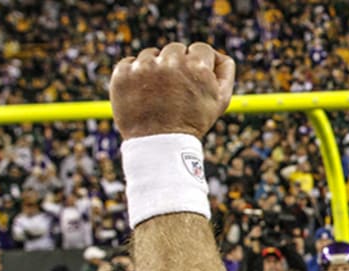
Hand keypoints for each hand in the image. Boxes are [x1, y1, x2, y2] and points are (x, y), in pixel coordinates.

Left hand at [109, 42, 235, 139]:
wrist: (159, 143)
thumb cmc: (193, 122)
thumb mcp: (220, 101)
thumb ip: (225, 73)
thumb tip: (219, 55)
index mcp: (196, 66)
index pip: (201, 49)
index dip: (200, 65)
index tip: (194, 80)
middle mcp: (170, 62)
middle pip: (176, 49)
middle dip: (177, 65)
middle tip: (176, 89)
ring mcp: (144, 67)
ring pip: (152, 54)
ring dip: (155, 69)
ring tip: (158, 94)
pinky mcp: (123, 74)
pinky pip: (130, 63)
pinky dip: (135, 75)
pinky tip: (142, 93)